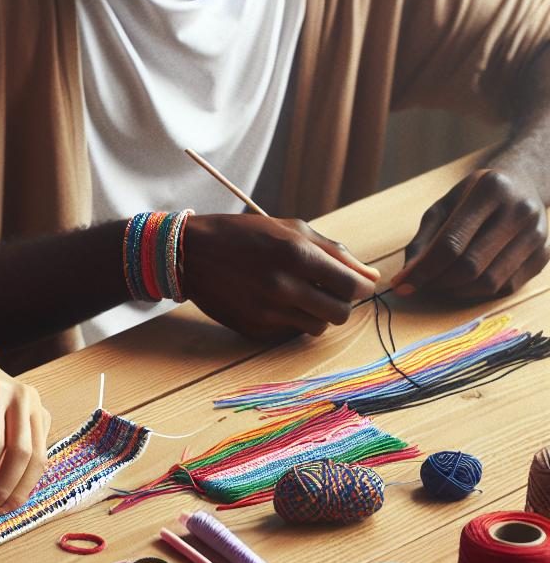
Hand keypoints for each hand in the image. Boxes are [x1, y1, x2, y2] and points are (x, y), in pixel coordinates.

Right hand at [182, 214, 377, 341]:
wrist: (190, 253)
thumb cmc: (244, 234)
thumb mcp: (290, 229)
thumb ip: (334, 252)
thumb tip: (371, 275)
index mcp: (297, 254)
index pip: (352, 286)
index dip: (361, 287)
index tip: (356, 284)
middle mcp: (284, 286)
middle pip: (340, 313)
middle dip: (340, 303)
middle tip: (327, 291)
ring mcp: (268, 311)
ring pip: (318, 328)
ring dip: (317, 314)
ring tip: (300, 296)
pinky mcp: (254, 329)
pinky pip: (290, 333)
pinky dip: (290, 321)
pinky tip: (275, 302)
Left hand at [391, 168, 548, 299]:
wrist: (521, 184)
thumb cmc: (473, 197)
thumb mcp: (443, 207)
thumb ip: (423, 240)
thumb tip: (406, 277)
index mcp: (490, 190)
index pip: (451, 243)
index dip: (424, 270)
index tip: (401, 286)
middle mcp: (519, 211)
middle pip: (471, 265)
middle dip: (439, 282)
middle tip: (421, 285)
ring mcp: (537, 234)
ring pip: (490, 282)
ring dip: (457, 291)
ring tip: (440, 284)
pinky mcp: (544, 254)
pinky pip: (506, 287)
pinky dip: (478, 292)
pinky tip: (464, 283)